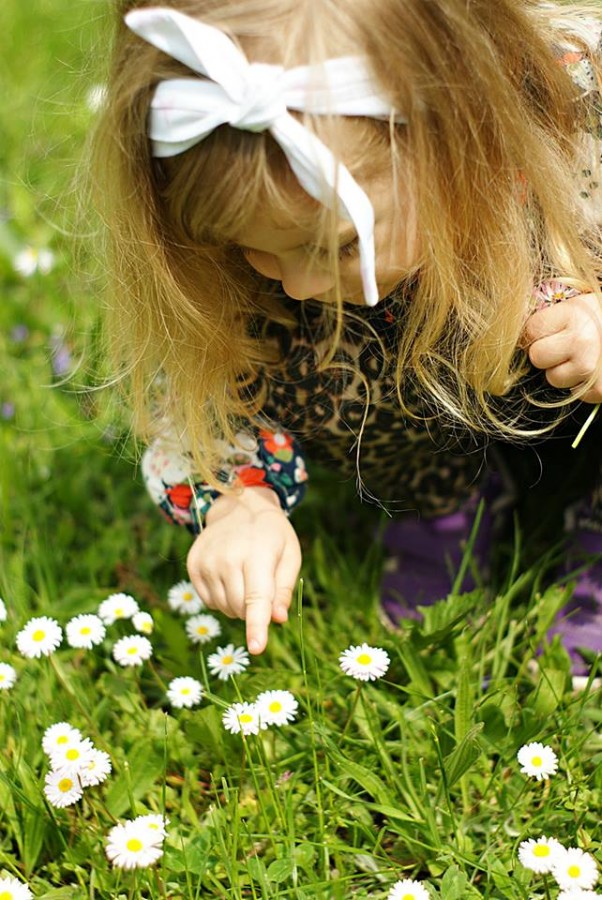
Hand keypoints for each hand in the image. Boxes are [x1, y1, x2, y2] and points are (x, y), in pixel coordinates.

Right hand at [186, 486, 301, 654]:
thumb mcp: (289, 554)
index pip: (256, 598)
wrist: (238, 506)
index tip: (257, 648)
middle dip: (252, 610)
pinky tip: (228, 576)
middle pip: (239, 608)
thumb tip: (278, 619)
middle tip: (261, 587)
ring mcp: (206, 562)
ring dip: (237, 605)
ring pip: (223, 607)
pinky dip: (221, 597)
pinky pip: (208, 601)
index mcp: (257, 554)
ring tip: (244, 577)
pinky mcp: (193, 565)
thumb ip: (284, 588)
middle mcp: (227, 558)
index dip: (257, 625)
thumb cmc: (271, 534)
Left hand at [522, 292, 601, 401]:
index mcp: (573, 313)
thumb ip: (548, 318)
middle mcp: (582, 340)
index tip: (552, 330)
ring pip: (553, 379)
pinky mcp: (598, 390)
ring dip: (564, 372)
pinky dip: (581, 385)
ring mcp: (590, 367)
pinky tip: (593, 369)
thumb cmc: (598, 320)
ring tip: (582, 357)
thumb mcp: (576, 306)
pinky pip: (573, 394)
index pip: (531, 330)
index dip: (537, 332)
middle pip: (537, 357)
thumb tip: (516, 334)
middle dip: (547, 354)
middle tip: (565, 346)